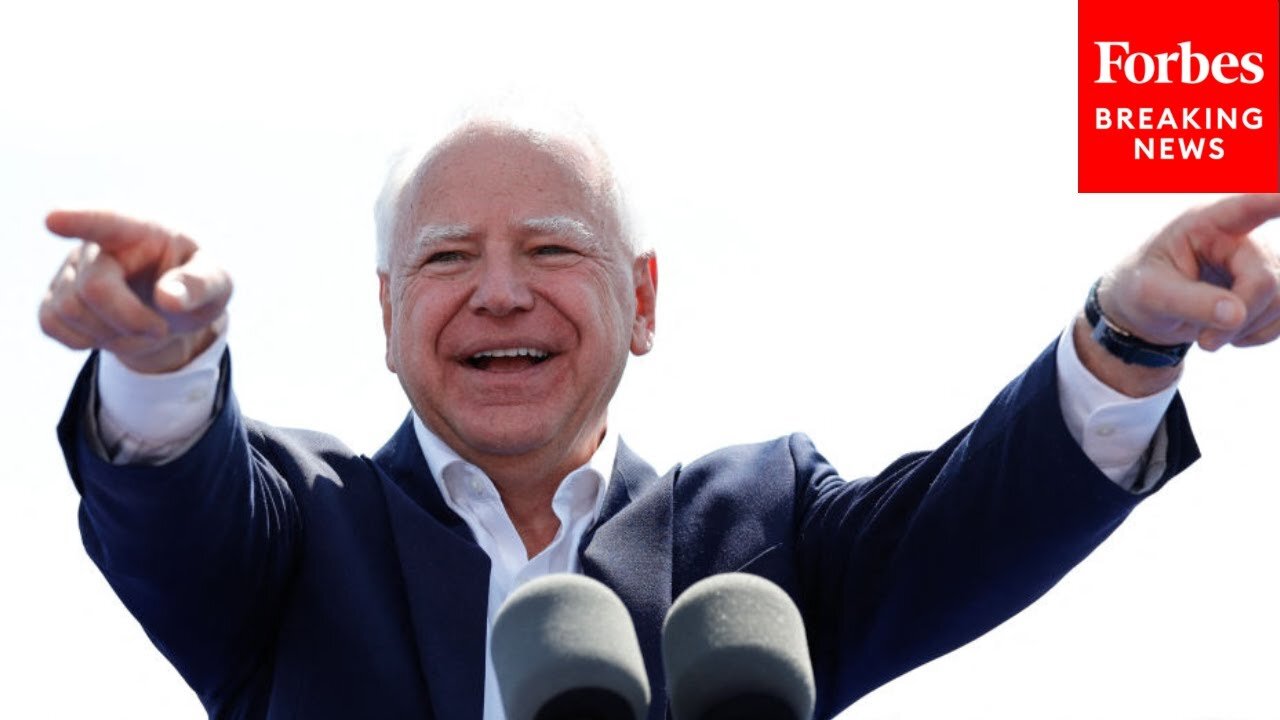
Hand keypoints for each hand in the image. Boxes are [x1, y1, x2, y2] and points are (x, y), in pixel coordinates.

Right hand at [39, 210, 232, 373]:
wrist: (171, 307)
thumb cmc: (194, 285)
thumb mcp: (216, 283)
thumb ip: (201, 285)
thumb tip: (169, 298)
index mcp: (140, 229)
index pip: (107, 221)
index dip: (79, 219)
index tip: (54, 219)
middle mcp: (97, 243)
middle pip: (94, 289)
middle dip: (131, 320)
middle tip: (161, 329)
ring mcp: (69, 269)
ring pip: (71, 311)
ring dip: (114, 335)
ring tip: (141, 326)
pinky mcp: (53, 296)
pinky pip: (52, 325)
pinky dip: (88, 341)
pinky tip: (112, 330)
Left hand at [1100, 194, 1279, 350]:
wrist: (1147, 310)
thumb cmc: (1142, 289)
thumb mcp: (1150, 296)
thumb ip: (1190, 302)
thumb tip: (1236, 315)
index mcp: (1203, 224)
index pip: (1244, 207)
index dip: (1270, 200)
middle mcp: (1240, 237)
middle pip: (1265, 281)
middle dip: (1238, 319)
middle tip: (1204, 342)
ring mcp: (1260, 261)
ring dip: (1248, 329)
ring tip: (1209, 336)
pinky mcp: (1271, 286)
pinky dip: (1259, 334)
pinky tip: (1231, 334)